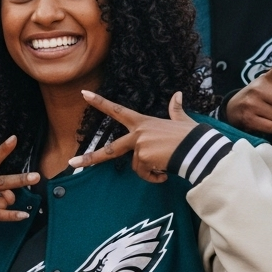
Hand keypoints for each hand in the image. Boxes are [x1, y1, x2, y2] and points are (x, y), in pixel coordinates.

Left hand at [68, 91, 196, 182]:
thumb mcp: (182, 120)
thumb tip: (178, 95)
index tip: (84, 94)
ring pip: (136, 166)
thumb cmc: (191, 135)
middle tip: (72, 163)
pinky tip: (167, 172)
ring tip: (167, 164)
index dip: (100, 102)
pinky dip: (155, 177)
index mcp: (143, 122)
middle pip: (109, 149)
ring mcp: (139, 146)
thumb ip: (175, 109)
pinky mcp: (143, 158)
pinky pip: (145, 174)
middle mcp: (137, 133)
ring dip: (150, 170)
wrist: (199, 148)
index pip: (117, 110)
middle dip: (90, 158)